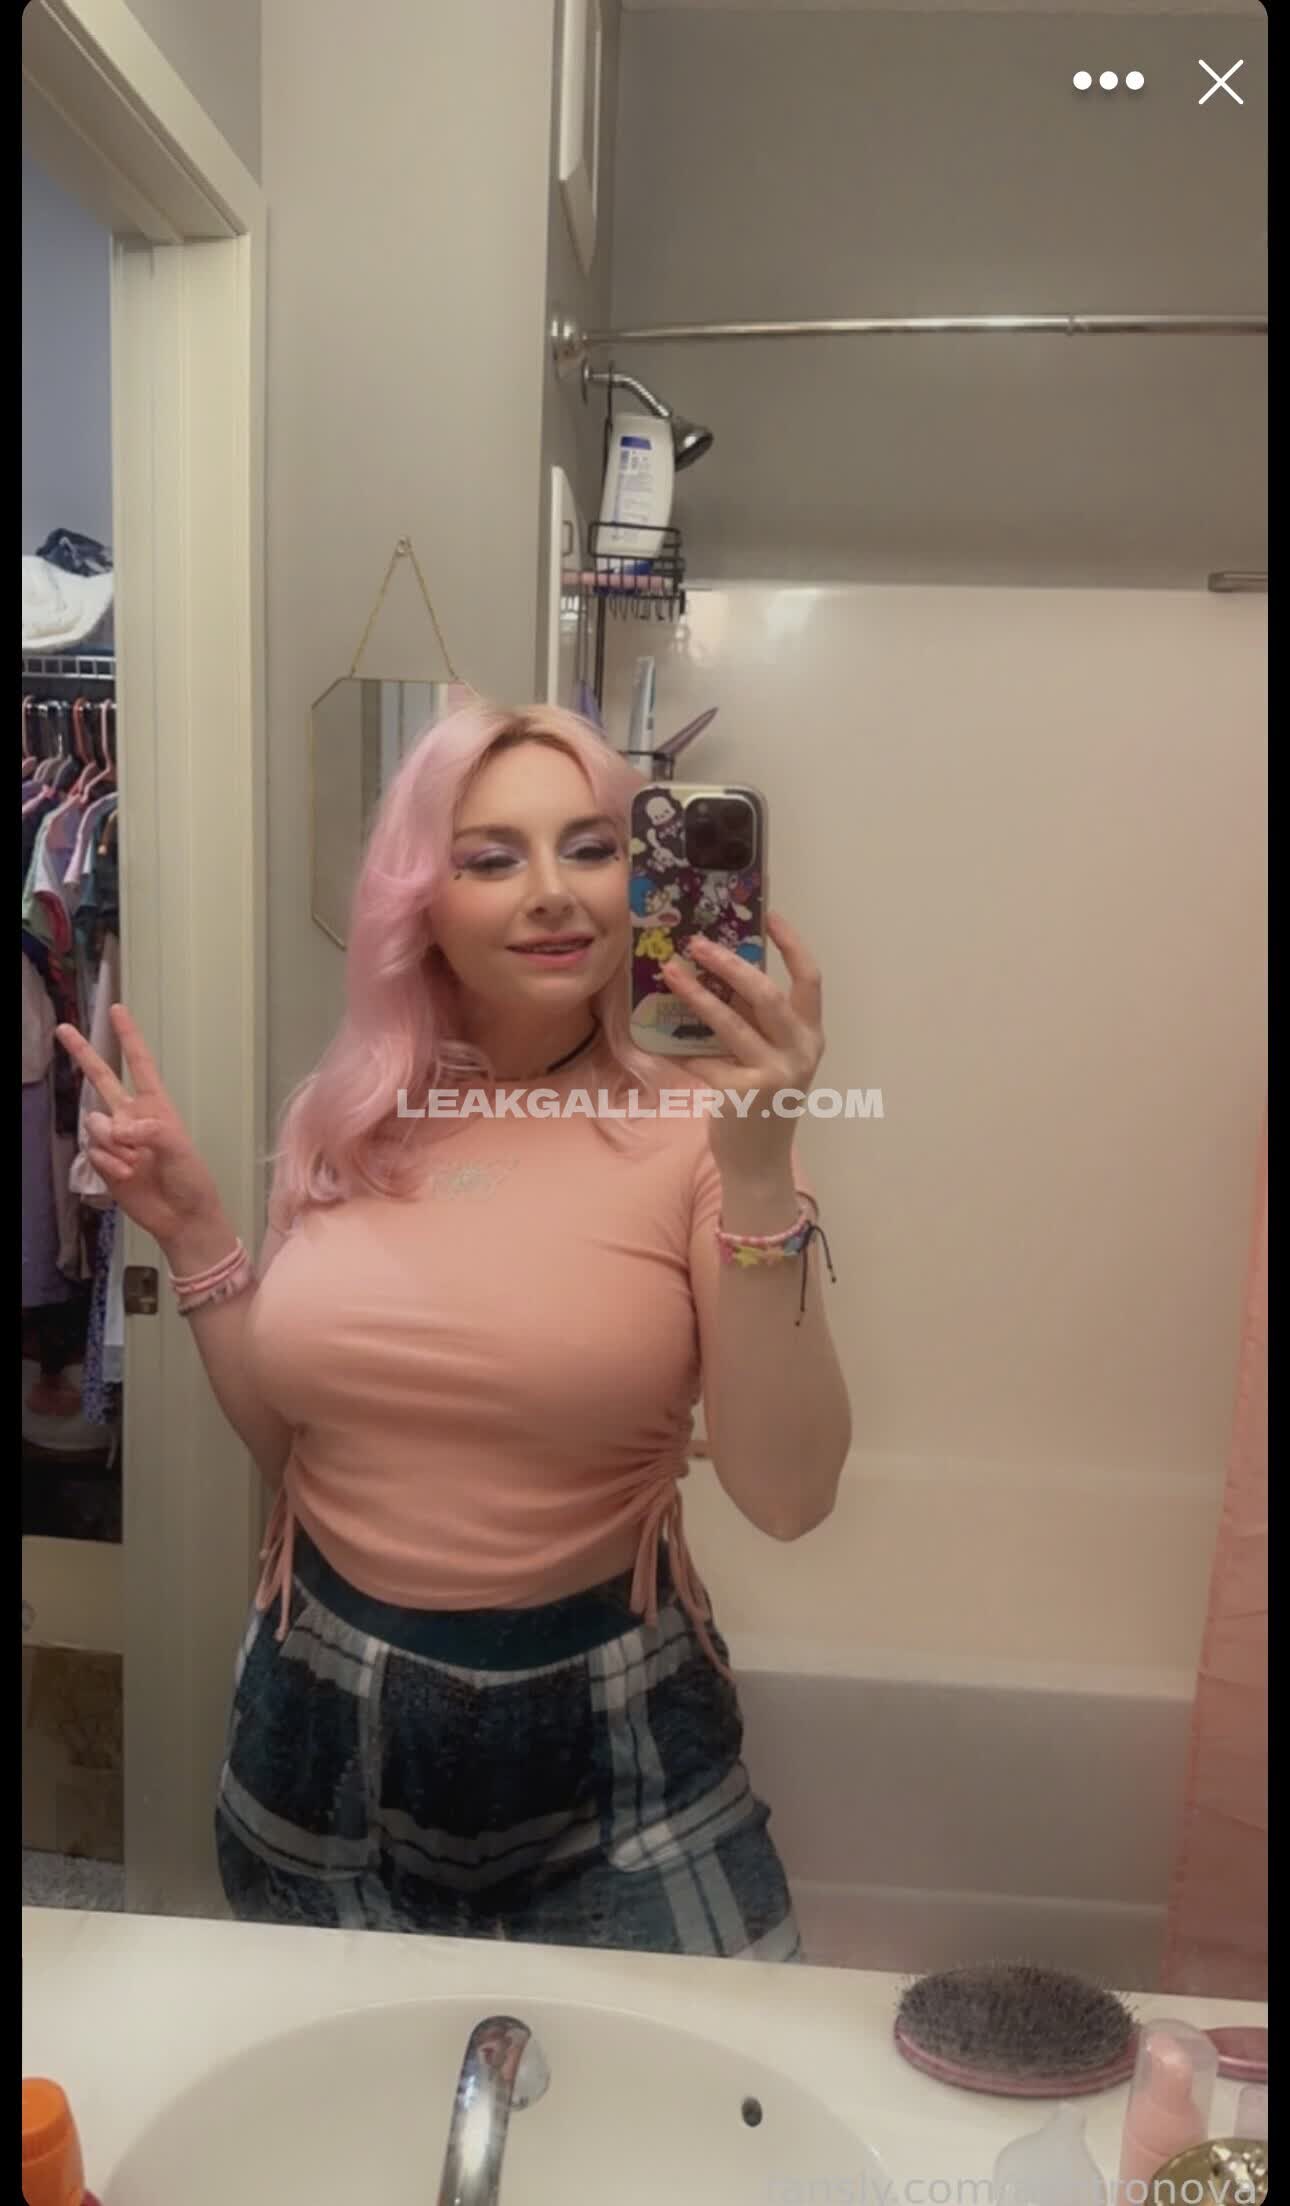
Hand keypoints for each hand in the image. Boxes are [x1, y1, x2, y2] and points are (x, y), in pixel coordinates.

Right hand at [55, 1005, 226, 1258]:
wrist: (180, 1217)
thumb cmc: (190, 1179)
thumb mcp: (180, 1149)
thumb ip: (150, 1131)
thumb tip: (117, 1128)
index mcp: (156, 1105)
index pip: (139, 1064)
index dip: (128, 1037)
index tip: (117, 1009)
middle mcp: (131, 1116)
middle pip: (101, 1079)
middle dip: (82, 1053)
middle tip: (63, 1028)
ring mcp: (116, 1139)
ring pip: (93, 1124)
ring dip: (110, 1143)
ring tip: (133, 1163)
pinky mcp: (104, 1161)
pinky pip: (93, 1152)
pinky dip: (108, 1163)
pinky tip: (126, 1175)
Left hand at [662, 912, 824, 1178]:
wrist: (759, 1162)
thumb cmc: (763, 1103)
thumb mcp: (771, 1057)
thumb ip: (756, 1022)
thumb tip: (718, 972)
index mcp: (811, 1037)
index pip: (810, 980)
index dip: (792, 945)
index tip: (770, 915)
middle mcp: (800, 1052)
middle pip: (766, 993)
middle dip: (729, 963)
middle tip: (697, 943)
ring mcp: (773, 1074)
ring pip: (730, 1022)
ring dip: (696, 994)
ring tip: (671, 972)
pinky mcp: (743, 1093)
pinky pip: (704, 1058)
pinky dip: (682, 1048)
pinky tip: (661, 1038)